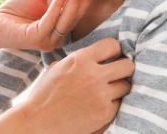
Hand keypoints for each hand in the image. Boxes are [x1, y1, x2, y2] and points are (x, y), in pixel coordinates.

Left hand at [0, 0, 105, 51]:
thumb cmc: (15, 12)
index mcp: (60, 28)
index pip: (79, 12)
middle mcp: (57, 37)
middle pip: (76, 16)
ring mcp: (48, 41)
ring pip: (66, 20)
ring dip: (74, 1)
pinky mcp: (36, 39)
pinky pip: (50, 21)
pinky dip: (58, 5)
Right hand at [18, 38, 133, 133]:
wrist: (39, 122)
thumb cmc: (44, 95)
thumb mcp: (57, 68)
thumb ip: (77, 60)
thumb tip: (95, 56)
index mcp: (80, 59)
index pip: (113, 45)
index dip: (114, 52)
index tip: (112, 58)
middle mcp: (93, 74)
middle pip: (128, 65)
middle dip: (123, 70)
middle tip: (115, 76)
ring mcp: (101, 94)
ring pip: (126, 86)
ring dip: (119, 89)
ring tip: (106, 93)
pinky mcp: (105, 112)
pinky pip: (120, 104)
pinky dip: (113, 105)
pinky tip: (100, 106)